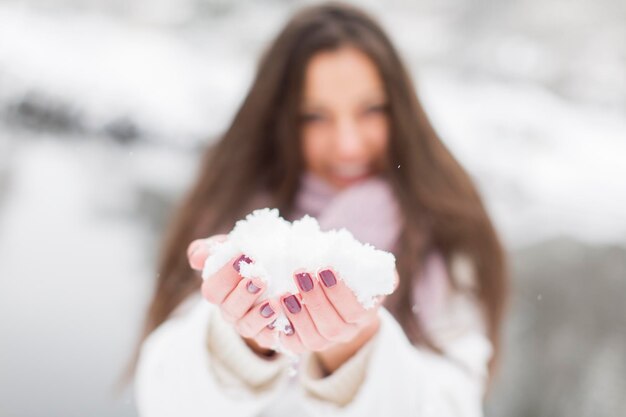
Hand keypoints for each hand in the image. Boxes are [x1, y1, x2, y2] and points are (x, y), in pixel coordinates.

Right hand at [187, 236, 279, 355]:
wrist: (278, 267)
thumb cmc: (248, 255)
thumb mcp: (230, 246)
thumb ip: (211, 248)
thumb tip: (198, 258)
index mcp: (218, 291)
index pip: (212, 289)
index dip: (226, 275)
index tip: (245, 256)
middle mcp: (230, 310)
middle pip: (229, 310)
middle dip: (244, 294)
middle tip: (261, 278)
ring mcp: (247, 324)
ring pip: (245, 327)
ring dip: (259, 315)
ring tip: (275, 301)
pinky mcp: (266, 334)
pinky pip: (267, 338)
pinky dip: (274, 330)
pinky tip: (284, 317)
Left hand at [277, 268, 385, 364]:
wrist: (333, 291)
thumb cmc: (348, 272)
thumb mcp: (364, 265)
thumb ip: (370, 263)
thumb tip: (370, 260)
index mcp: (366, 313)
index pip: (355, 310)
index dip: (338, 292)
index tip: (324, 268)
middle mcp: (349, 332)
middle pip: (333, 326)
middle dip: (315, 300)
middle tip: (301, 273)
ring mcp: (327, 342)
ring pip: (314, 339)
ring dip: (298, 315)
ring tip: (285, 292)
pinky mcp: (305, 345)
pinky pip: (295, 345)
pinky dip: (285, 329)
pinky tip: (277, 309)